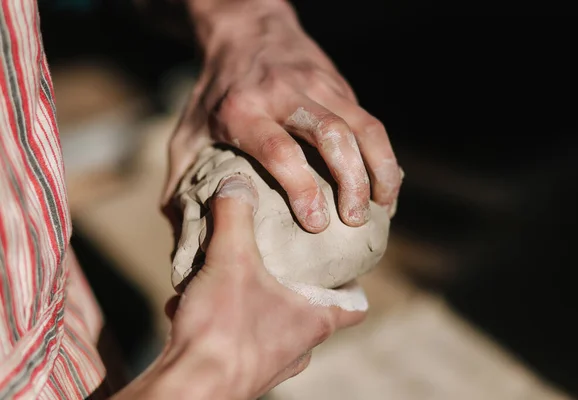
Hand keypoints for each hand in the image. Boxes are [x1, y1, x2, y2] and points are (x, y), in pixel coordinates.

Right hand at [114, 175, 364, 399]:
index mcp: (313, 321)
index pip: (354, 307)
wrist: (187, 388)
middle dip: (301, 287)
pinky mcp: (238, 372)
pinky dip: (227, 320)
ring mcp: (269, 364)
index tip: (347, 265)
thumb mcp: (231, 261)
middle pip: (313, 314)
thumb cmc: (224, 330)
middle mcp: (297, 347)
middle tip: (288, 259)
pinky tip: (199, 303)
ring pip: (274, 326)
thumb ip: (235, 217)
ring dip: (260, 303)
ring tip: (240, 277)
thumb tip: (237, 183)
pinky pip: (239, 339)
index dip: (355, 286)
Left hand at [162, 0, 402, 232]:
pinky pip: (371, 122)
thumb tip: (183, 237)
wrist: (245, 28)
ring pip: (363, 126)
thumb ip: (182, 182)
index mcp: (242, 110)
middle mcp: (284, 93)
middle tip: (354, 221)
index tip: (315, 223)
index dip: (302, 188)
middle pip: (331, 135)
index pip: (279, 150)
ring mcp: (319, 86)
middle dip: (351, 182)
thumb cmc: (214, 91)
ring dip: (380, 169)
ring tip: (383, 207)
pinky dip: (384, 156)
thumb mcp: (186, 132)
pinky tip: (385, 185)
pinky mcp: (340, 85)